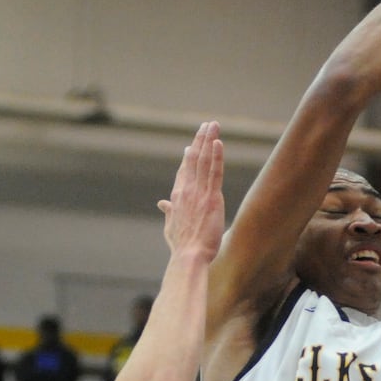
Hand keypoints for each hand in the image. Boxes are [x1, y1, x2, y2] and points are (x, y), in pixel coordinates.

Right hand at [159, 121, 225, 261]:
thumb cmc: (182, 246)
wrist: (188, 256)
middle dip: (200, 140)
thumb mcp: (171, 226)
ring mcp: (198, 192)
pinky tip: (218, 142)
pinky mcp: (211, 197)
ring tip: (213, 125)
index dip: (188, 157)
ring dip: (209, 140)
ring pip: (204, 161)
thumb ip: (168, 212)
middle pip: (193, 159)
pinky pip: (215, 172)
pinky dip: (216, 156)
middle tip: (206, 125)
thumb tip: (162, 204)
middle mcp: (186, 190)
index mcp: (177, 197)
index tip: (192, 145)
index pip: (184, 172)